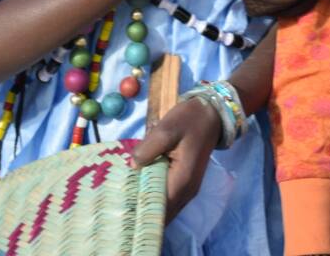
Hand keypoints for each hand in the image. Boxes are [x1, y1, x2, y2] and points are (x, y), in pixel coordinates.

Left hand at [132, 97, 221, 222]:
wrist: (210, 115)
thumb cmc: (188, 121)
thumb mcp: (165, 129)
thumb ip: (147, 149)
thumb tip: (133, 166)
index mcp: (182, 180)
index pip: (159, 209)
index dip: (141, 213)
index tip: (121, 210)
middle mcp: (186, 192)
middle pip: (162, 214)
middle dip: (142, 213)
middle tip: (119, 206)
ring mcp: (187, 190)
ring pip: (165, 209)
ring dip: (148, 207)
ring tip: (125, 201)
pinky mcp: (185, 185)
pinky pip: (168, 199)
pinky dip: (155, 199)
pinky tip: (139, 190)